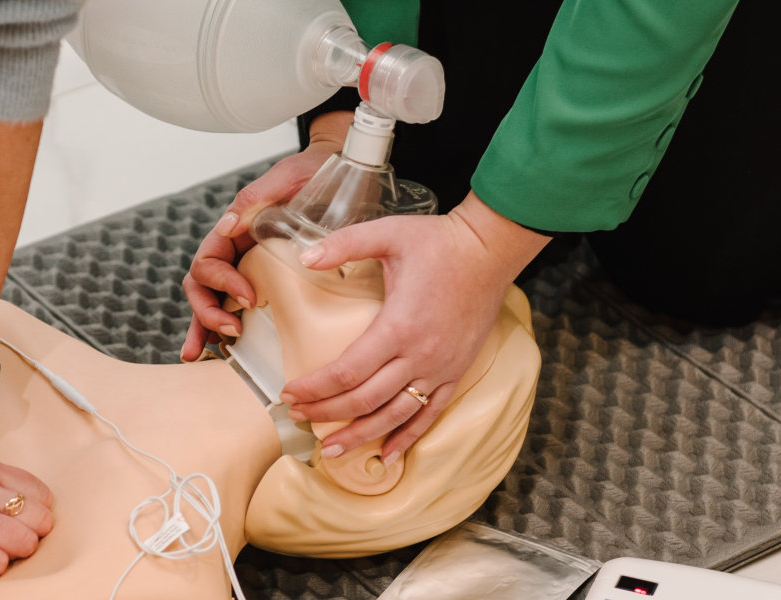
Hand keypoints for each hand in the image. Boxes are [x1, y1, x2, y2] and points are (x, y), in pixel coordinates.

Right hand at [180, 111, 354, 361]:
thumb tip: (226, 227)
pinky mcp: (267, 278)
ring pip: (213, 299)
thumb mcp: (284, 177)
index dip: (221, 282)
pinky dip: (223, 326)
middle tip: (232, 329)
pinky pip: (237, 304)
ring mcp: (249, 265)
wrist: (338, 167)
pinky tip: (221, 349)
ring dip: (205, 326)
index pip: (208, 261)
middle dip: (207, 311)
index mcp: (234, 229)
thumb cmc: (310, 170)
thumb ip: (253, 198)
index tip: (249, 296)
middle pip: (202, 285)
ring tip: (205, 352)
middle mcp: (236, 249)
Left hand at [281, 194, 549, 461]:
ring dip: (361, 435)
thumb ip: (344, 243)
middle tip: (298, 418)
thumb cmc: (438, 242)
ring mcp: (440, 368)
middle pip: (365, 400)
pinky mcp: (457, 372)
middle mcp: (419, 356)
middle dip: (327, 414)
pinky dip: (409, 437)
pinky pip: (431, 414)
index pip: (346, 372)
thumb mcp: (388, 233)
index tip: (290, 393)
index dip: (315, 388)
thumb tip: (302, 256)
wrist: (489, 251)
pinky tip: (389, 454)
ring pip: (395, 416)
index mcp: (397, 326)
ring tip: (332, 451)